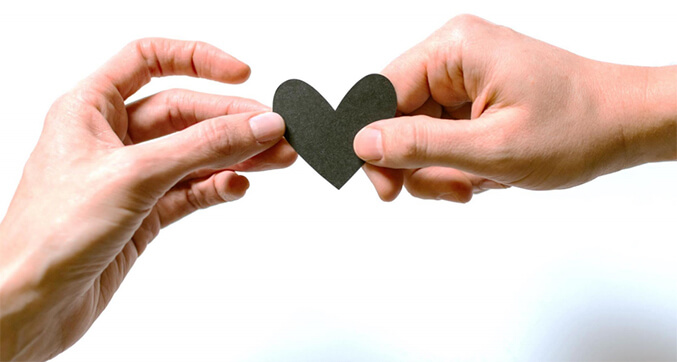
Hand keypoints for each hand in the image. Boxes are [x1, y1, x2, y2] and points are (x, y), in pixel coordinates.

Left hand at [0, 38, 295, 360]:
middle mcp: (112, 138)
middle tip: (275, 131)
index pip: (149, 59)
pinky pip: (192, 190)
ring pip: (195, 153)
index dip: (197, 59)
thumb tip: (256, 124)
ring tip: (276, 158)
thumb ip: (203, 147)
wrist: (31, 305)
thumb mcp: (135, 175)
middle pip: (185, 112)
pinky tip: (237, 186)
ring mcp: (132, 176)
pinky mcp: (145, 212)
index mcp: (91, 108)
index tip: (241, 74)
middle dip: (233, 121)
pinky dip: (218, 187)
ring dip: (237, 155)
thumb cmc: (49, 235)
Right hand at [354, 15, 676, 201]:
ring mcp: (464, 80)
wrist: (626, 126)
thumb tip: (364, 143)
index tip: (385, 187)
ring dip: (444, 170)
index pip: (382, 93)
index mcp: (454, 49)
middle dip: (422, 164)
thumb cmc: (577, 127)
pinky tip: (489, 172)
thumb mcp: (492, 147)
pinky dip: (459, 166)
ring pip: (420, 136)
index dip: (375, 144)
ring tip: (482, 180)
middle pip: (399, 119)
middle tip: (454, 189)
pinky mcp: (474, 101)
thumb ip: (421, 146)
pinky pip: (443, 139)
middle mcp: (454, 57)